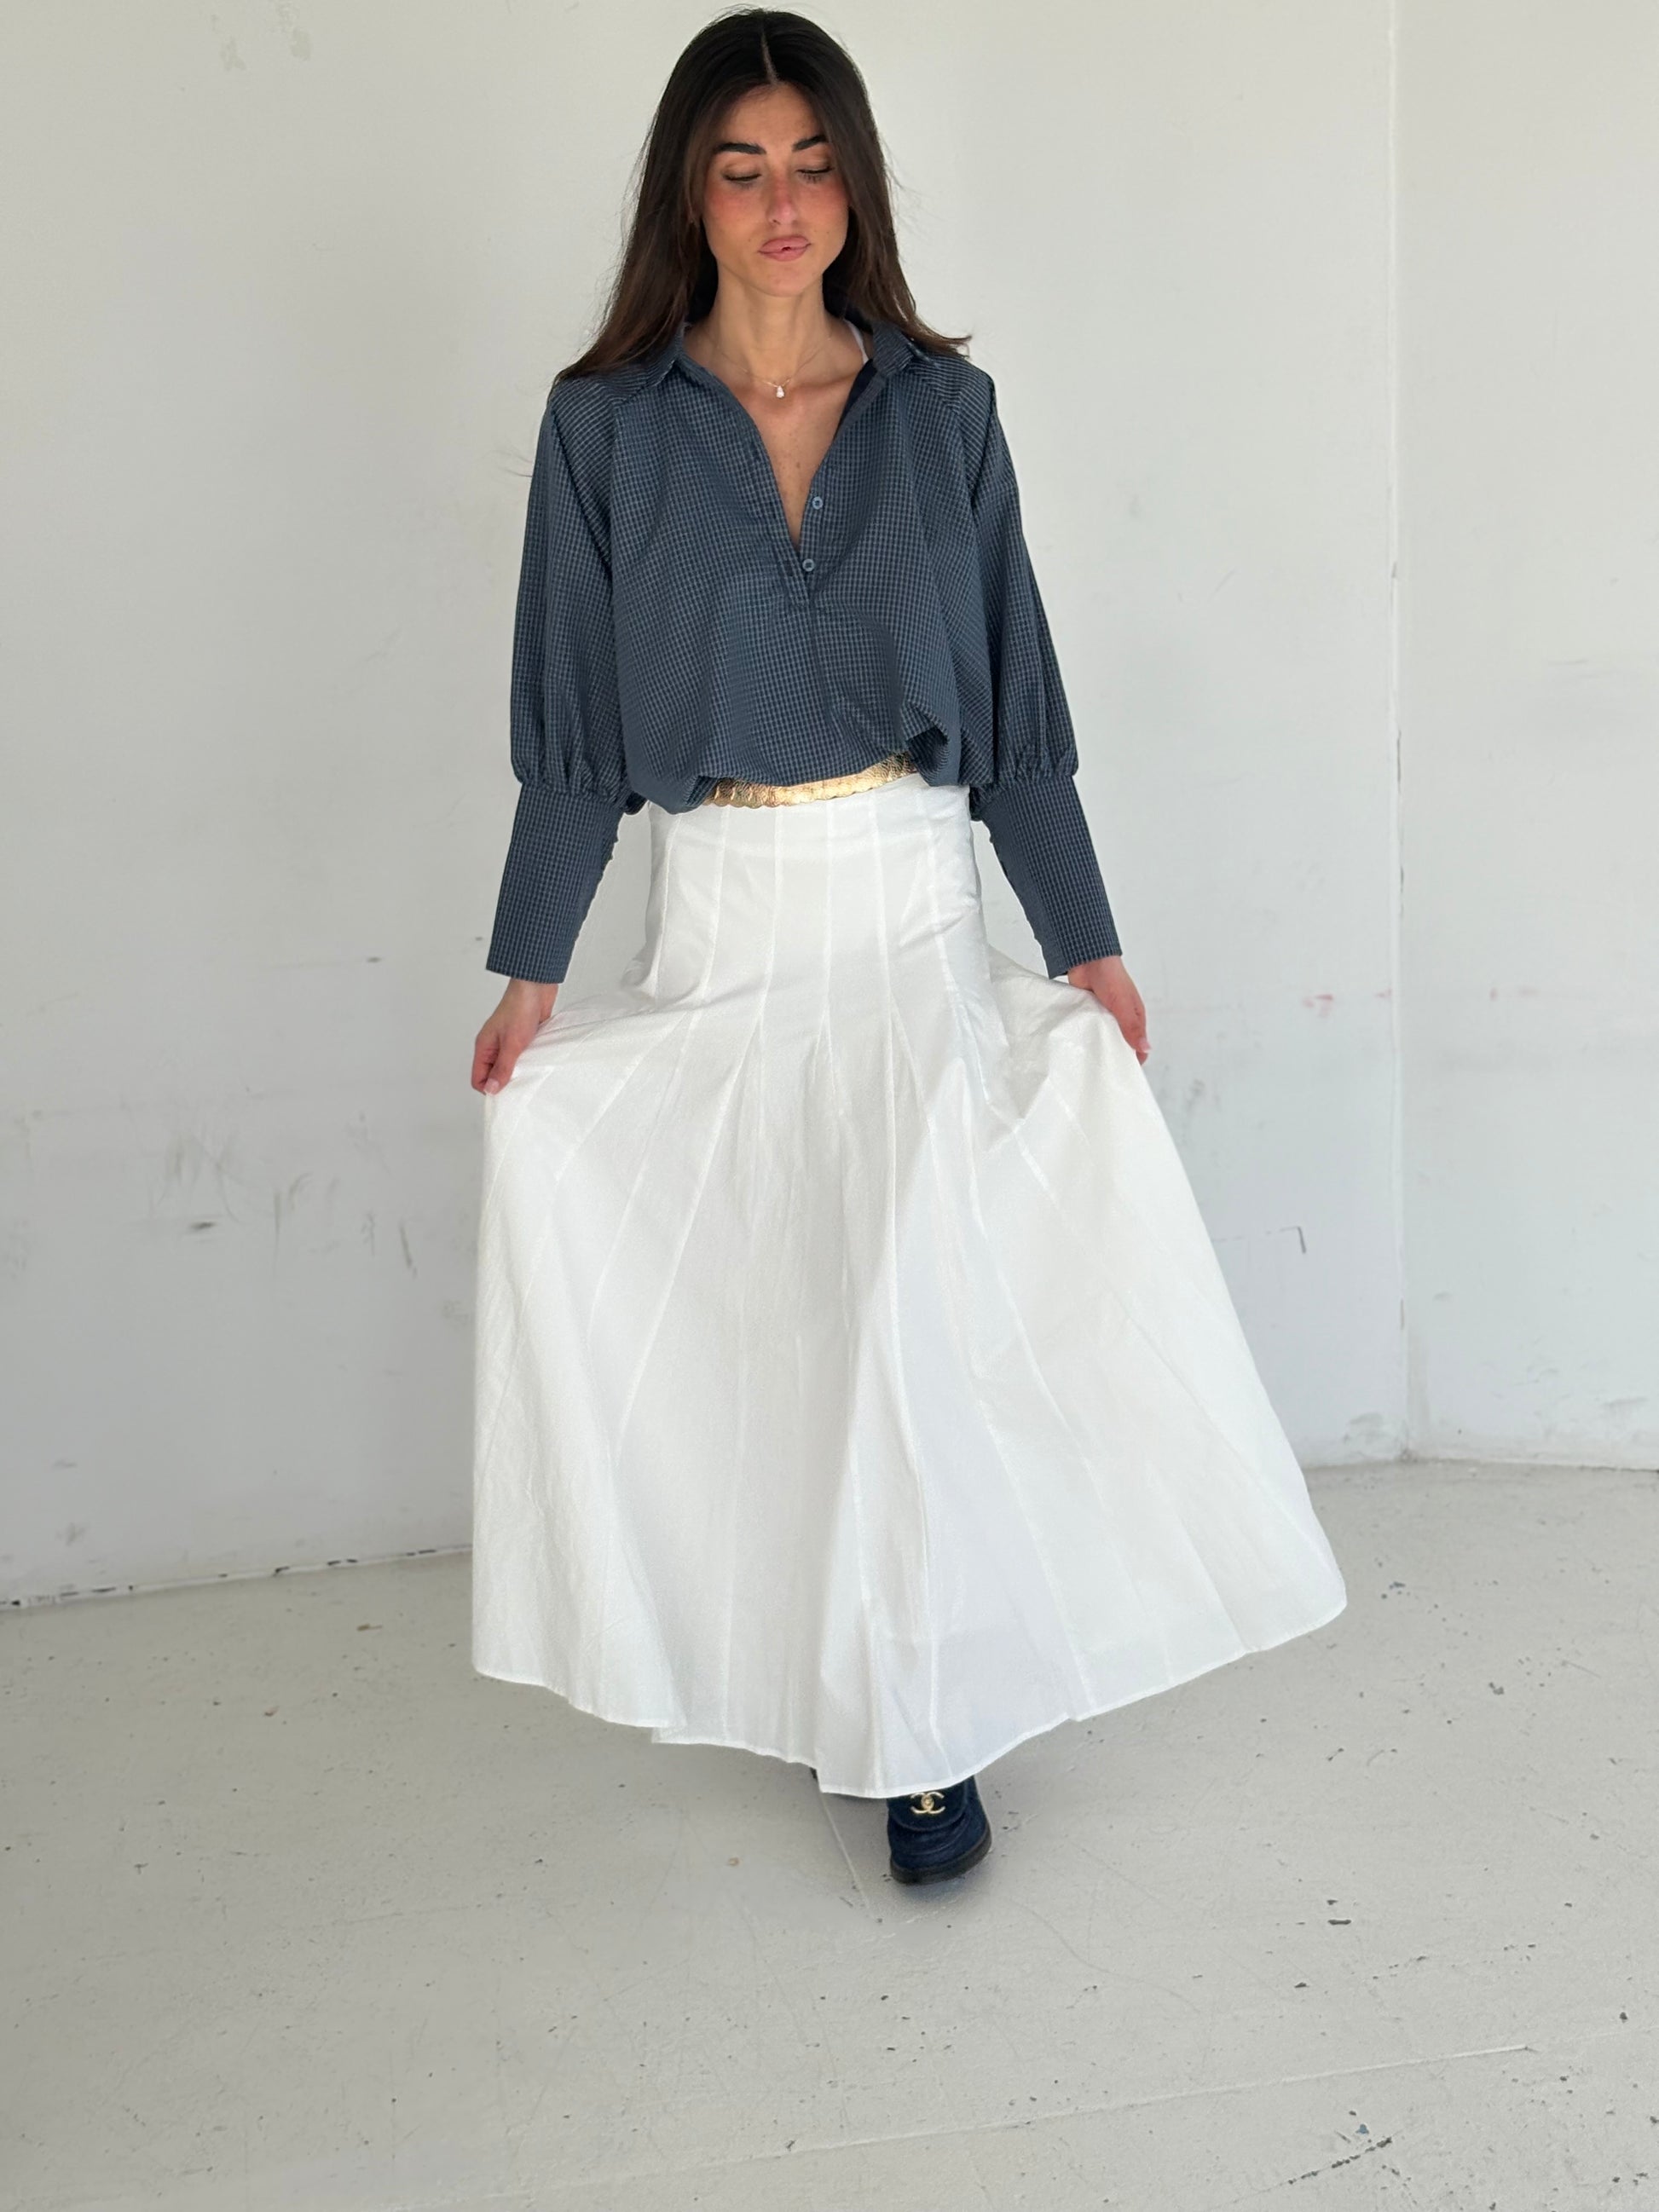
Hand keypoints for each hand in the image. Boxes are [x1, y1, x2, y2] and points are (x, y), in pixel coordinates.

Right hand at [472, 978, 557, 1093]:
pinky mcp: (523, 1039)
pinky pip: (522, 1057)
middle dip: (505, 1082)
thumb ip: (502, 1068)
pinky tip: (537, 1063)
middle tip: (520, 1087)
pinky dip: (529, 1062)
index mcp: (484, 1047)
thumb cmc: (520, 1008)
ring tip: (530, 1074)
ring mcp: (508, 1042)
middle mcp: (493, 1046)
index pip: (478, 1078)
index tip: (505, 1095)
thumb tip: (492, 1089)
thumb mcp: (512, 1044)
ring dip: (519, 1071)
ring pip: (509, 1066)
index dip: (489, 1089)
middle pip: (493, 1074)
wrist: (536, 987)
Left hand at [1065, 954, 1148, 1061]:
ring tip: (1089, 1059)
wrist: (1087, 960)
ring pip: (1102, 1036)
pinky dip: (1085, 1033)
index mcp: (1134, 1017)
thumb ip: (1132, 1027)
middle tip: (1103, 1069)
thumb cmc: (1111, 977)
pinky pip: (1088, 1028)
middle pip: (1119, 1042)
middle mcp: (1120, 1018)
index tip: (1123, 1072)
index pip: (1138, 1044)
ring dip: (1097, 1044)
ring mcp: (1103, 1015)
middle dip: (1113, 1054)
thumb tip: (1145, 1048)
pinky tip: (1079, 1043)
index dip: (1133, 1058)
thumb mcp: (1123, 1005)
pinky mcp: (1089, 1012)